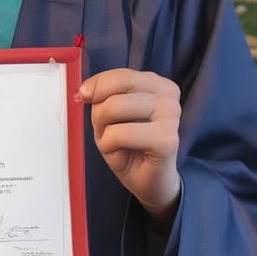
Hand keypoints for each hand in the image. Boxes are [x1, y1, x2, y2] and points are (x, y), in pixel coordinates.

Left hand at [78, 68, 181, 234]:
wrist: (149, 181)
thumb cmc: (129, 145)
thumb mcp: (110, 113)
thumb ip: (103, 95)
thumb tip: (85, 89)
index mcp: (157, 84)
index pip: (121, 74)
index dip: (97, 85)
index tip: (85, 98)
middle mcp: (169, 95)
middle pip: (117, 89)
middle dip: (100, 111)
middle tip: (105, 129)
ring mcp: (171, 116)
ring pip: (116, 108)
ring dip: (105, 129)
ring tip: (115, 141)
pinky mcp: (167, 140)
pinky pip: (122, 133)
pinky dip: (111, 143)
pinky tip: (123, 152)